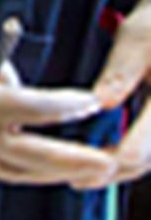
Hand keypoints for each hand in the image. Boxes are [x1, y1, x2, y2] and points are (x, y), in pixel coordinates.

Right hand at [0, 8, 114, 184]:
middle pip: (38, 159)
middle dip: (77, 160)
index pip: (38, 110)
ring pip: (18, 174)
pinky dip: (10, 164)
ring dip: (50, 171)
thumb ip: (4, 69)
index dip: (68, 106)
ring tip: (77, 170)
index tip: (88, 102)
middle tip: (104, 160)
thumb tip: (18, 92)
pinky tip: (23, 158)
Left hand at [76, 0, 150, 186]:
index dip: (109, 165)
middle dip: (113, 172)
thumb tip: (100, 102)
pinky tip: (110, 155)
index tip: (77, 172)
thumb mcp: (138, 39)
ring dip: (124, 168)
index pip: (141, 151)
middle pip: (148, 161)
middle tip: (75, 179)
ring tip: (86, 173)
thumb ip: (121, 74)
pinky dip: (136, 154)